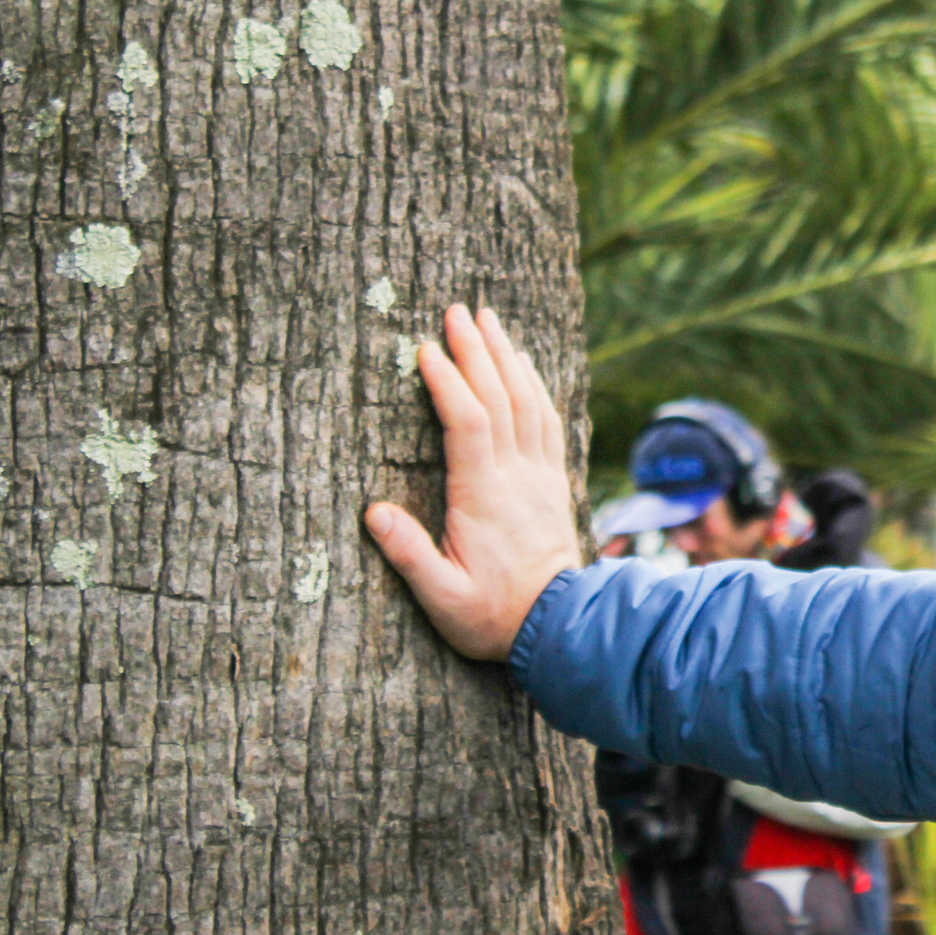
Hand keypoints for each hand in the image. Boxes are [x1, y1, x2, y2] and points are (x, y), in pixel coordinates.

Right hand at [364, 304, 581, 659]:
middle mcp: (518, 477)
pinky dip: (535, 385)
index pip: (469, 424)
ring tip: (490, 320)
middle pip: (501, 399)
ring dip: (509, 357)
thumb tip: (373, 513)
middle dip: (478, 351)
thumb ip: (409, 555)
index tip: (425, 349)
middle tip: (457, 309)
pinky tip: (523, 364)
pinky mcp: (554, 480)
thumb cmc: (492, 616)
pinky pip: (548, 420)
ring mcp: (541, 475)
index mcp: (484, 497)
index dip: (449, 383)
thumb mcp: (441, 598)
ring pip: (529, 402)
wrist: (561, 625)